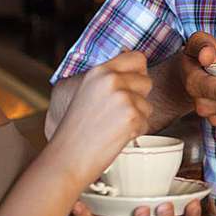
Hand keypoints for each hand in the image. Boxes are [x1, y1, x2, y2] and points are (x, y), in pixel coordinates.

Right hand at [48, 52, 152, 181]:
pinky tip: (115, 137)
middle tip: (116, 114)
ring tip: (112, 126)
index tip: (131, 86)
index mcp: (99, 71)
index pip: (137, 58)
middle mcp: (111, 80)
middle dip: (138, 98)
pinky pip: (146, 123)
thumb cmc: (76, 130)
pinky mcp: (131, 117)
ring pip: (148, 105)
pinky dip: (135, 133)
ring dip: (136, 117)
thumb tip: (136, 64)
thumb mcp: (86, 92)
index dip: (138, 73)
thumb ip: (108, 78)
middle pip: (147, 82)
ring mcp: (122, 98)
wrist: (67, 158)